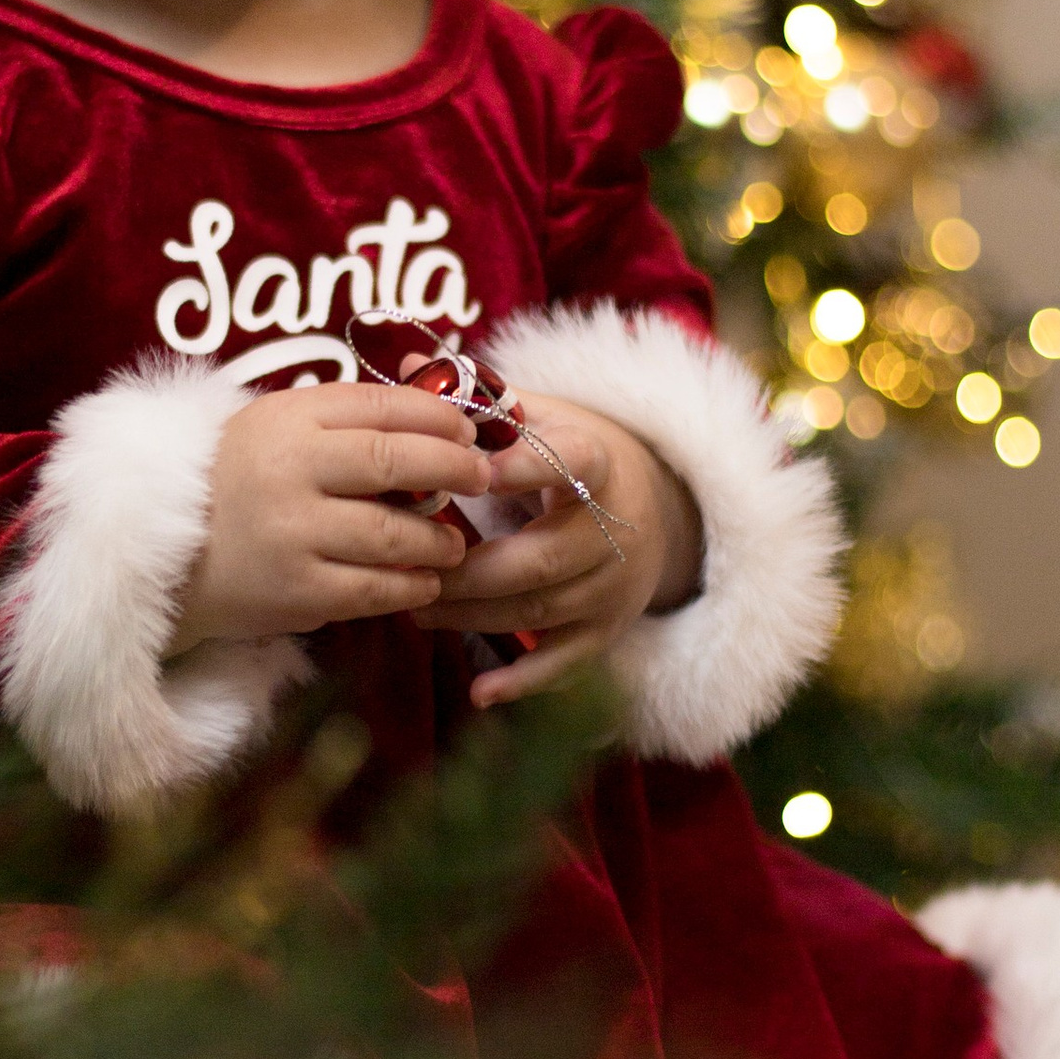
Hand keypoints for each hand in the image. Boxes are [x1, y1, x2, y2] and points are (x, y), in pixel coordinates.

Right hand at [167, 383, 490, 652]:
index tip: (470, 428)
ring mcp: (293, 533)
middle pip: (396, 460)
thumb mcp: (276, 428)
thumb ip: (345, 417)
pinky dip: (412, 586)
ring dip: (439, 540)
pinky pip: (376, 590)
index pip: (381, 405)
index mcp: (287, 419)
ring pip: (396, 533)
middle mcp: (289, 469)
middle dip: (455, 468)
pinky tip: (424, 582)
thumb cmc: (237, 484)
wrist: (164, 559)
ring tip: (452, 543)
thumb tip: (441, 409)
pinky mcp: (296, 592)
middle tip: (482, 478)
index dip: (439, 415)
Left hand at [418, 394, 702, 706]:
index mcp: (596, 462)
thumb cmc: (571, 454)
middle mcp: (612, 528)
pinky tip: (480, 693)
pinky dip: (525, 682)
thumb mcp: (540, 414)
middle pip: (541, 558)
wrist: (650, 504)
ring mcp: (612, 585)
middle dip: (470, 569)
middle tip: (410, 567)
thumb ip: (477, 397)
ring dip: (474, 616)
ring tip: (414, 608)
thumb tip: (409, 365)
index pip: (568, 463)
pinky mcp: (607, 630)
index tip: (472, 470)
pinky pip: (567, 664)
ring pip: (541, 612)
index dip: (524, 467)